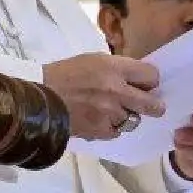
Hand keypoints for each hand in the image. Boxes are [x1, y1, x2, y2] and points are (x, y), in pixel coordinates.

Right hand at [39, 53, 164, 140]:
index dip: (150, 80)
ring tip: (113, 112)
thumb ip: (117, 68)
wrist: (38, 98)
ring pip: (134, 120)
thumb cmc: (64, 74)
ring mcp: (110, 113)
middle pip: (152, 104)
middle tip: (153, 106)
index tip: (146, 84)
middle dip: (154, 105)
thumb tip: (136, 78)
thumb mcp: (92, 60)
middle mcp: (117, 91)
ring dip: (126, 116)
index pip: (151, 75)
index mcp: (114, 68)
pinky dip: (111, 128)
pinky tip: (100, 120)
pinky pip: (117, 132)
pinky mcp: (100, 131)